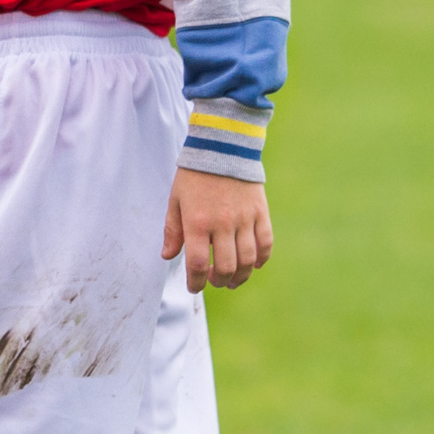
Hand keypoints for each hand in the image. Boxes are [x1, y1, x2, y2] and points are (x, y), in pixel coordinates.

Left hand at [164, 172, 272, 291]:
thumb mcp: (176, 200)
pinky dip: (262, 259)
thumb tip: (167, 256)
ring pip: (248, 260)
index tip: (194, 287)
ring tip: (233, 280)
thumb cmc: (195, 175)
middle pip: (225, 267)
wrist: (223, 147)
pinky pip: (266, 244)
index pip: (197, 264)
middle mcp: (222, 223)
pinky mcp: (260, 213)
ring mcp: (244, 219)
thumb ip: (172, 230)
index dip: (195, 282)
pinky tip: (254, 264)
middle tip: (214, 281)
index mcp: (197, 222)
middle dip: (218, 281)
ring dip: (240, 276)